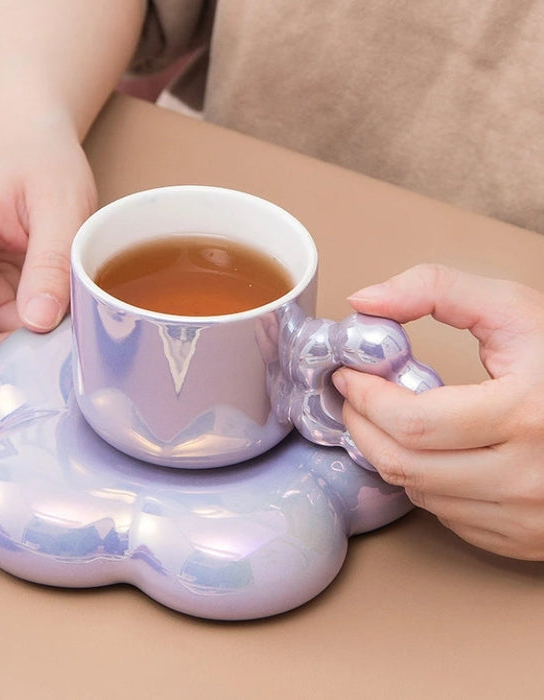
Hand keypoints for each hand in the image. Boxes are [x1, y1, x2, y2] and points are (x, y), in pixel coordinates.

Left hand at [331, 264, 543, 559]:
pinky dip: (422, 479)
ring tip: (385, 418)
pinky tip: (428, 449)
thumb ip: (435, 290)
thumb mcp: (513, 310)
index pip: (413, 422)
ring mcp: (527, 515)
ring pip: (418, 492)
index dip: (366, 398)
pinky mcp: (524, 537)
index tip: (349, 375)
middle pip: (405, 464)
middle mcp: (529, 476)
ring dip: (387, 452)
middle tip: (354, 397)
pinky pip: (445, 515)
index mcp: (527, 415)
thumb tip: (363, 302)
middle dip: (362, 426)